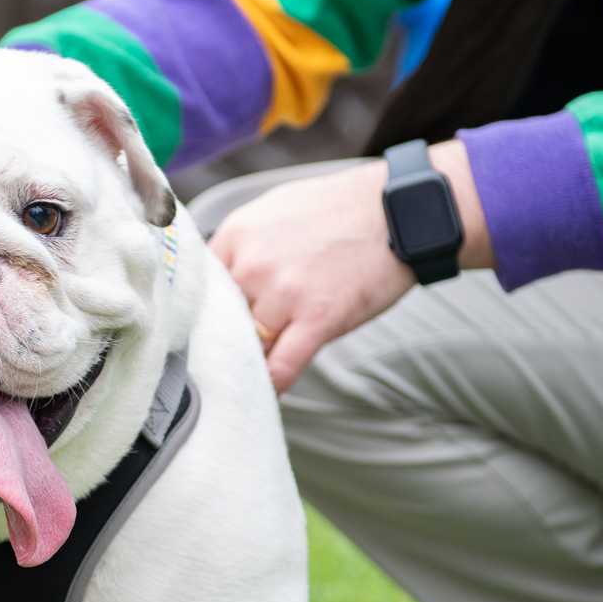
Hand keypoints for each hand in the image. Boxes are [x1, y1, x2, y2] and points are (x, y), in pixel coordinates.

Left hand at [208, 141, 490, 392]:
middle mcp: (252, 264)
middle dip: (231, 338)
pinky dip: (274, 385)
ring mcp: (283, 293)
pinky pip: (281, 368)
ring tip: (256, 370)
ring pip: (249, 346)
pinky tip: (269, 392)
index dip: (208, 312)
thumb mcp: (274, 210)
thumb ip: (242, 246)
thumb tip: (219, 281)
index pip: (203, 290)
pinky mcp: (318, 319)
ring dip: (255, 359)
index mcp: (237, 235)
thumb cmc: (340, 208)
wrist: (399, 209)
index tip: (210, 330)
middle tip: (230, 356)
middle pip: (222, 321)